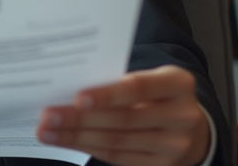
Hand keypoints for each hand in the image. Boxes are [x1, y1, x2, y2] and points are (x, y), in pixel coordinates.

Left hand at [36, 65, 209, 165]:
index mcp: (178, 84)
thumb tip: (70, 91)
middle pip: (123, 119)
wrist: (190, 126)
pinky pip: (118, 157)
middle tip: (48, 116)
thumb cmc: (156, 94)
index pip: (139, 88)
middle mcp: (182, 116)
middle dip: (80, 119)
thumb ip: (120, 83)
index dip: (107, 95)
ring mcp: (174, 146)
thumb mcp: (150, 79)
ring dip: (76, 137)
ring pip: (116, 142)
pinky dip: (88, 148)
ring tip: (47, 131)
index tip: (77, 98)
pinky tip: (67, 141)